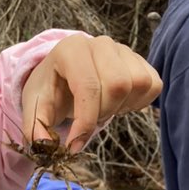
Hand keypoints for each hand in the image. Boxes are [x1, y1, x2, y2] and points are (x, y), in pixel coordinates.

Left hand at [21, 34, 161, 147]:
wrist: (63, 75)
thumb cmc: (51, 89)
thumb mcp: (35, 106)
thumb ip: (35, 126)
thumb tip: (45, 145)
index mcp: (71, 49)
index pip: (87, 86)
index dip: (85, 121)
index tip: (75, 145)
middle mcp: (100, 44)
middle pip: (117, 85)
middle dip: (103, 113)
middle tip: (88, 120)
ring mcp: (123, 50)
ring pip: (139, 84)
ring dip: (121, 107)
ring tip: (102, 109)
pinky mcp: (140, 60)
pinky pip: (153, 85)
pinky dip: (139, 103)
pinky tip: (118, 104)